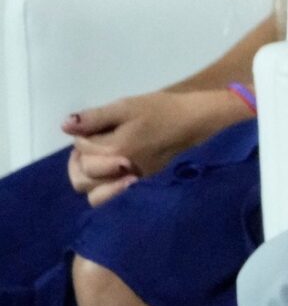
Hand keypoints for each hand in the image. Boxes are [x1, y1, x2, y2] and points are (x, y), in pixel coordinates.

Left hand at [62, 89, 244, 204]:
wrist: (203, 124)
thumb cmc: (166, 111)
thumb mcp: (129, 106)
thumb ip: (95, 117)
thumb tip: (66, 126)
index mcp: (114, 150)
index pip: (80, 147)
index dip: (84, 134)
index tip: (99, 125)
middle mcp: (119, 174)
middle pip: (81, 176)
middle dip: (82, 160)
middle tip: (94, 145)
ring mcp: (133, 185)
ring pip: (96, 195)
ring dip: (93, 179)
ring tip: (102, 163)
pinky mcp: (144, 190)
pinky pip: (115, 200)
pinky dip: (110, 191)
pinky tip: (116, 177)